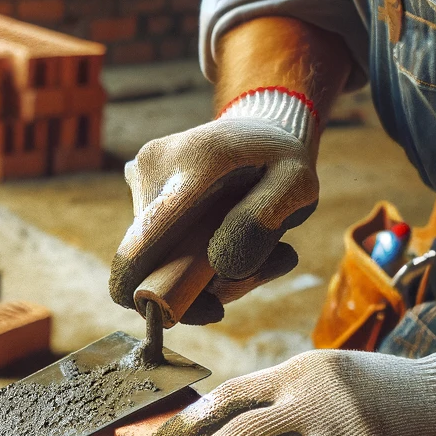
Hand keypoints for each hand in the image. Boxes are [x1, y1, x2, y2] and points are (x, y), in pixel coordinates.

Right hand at [109, 88, 319, 324]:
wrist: (259, 125)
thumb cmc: (280, 159)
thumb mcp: (297, 184)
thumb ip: (266, 219)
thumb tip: (222, 265)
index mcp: (191, 165)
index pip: (144, 246)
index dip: (156, 296)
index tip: (210, 310)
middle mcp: (151, 167)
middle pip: (154, 261)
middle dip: (199, 285)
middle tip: (250, 272)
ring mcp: (139, 175)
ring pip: (155, 255)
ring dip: (198, 271)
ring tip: (244, 246)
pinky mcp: (138, 185)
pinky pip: (156, 240)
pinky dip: (188, 254)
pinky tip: (219, 236)